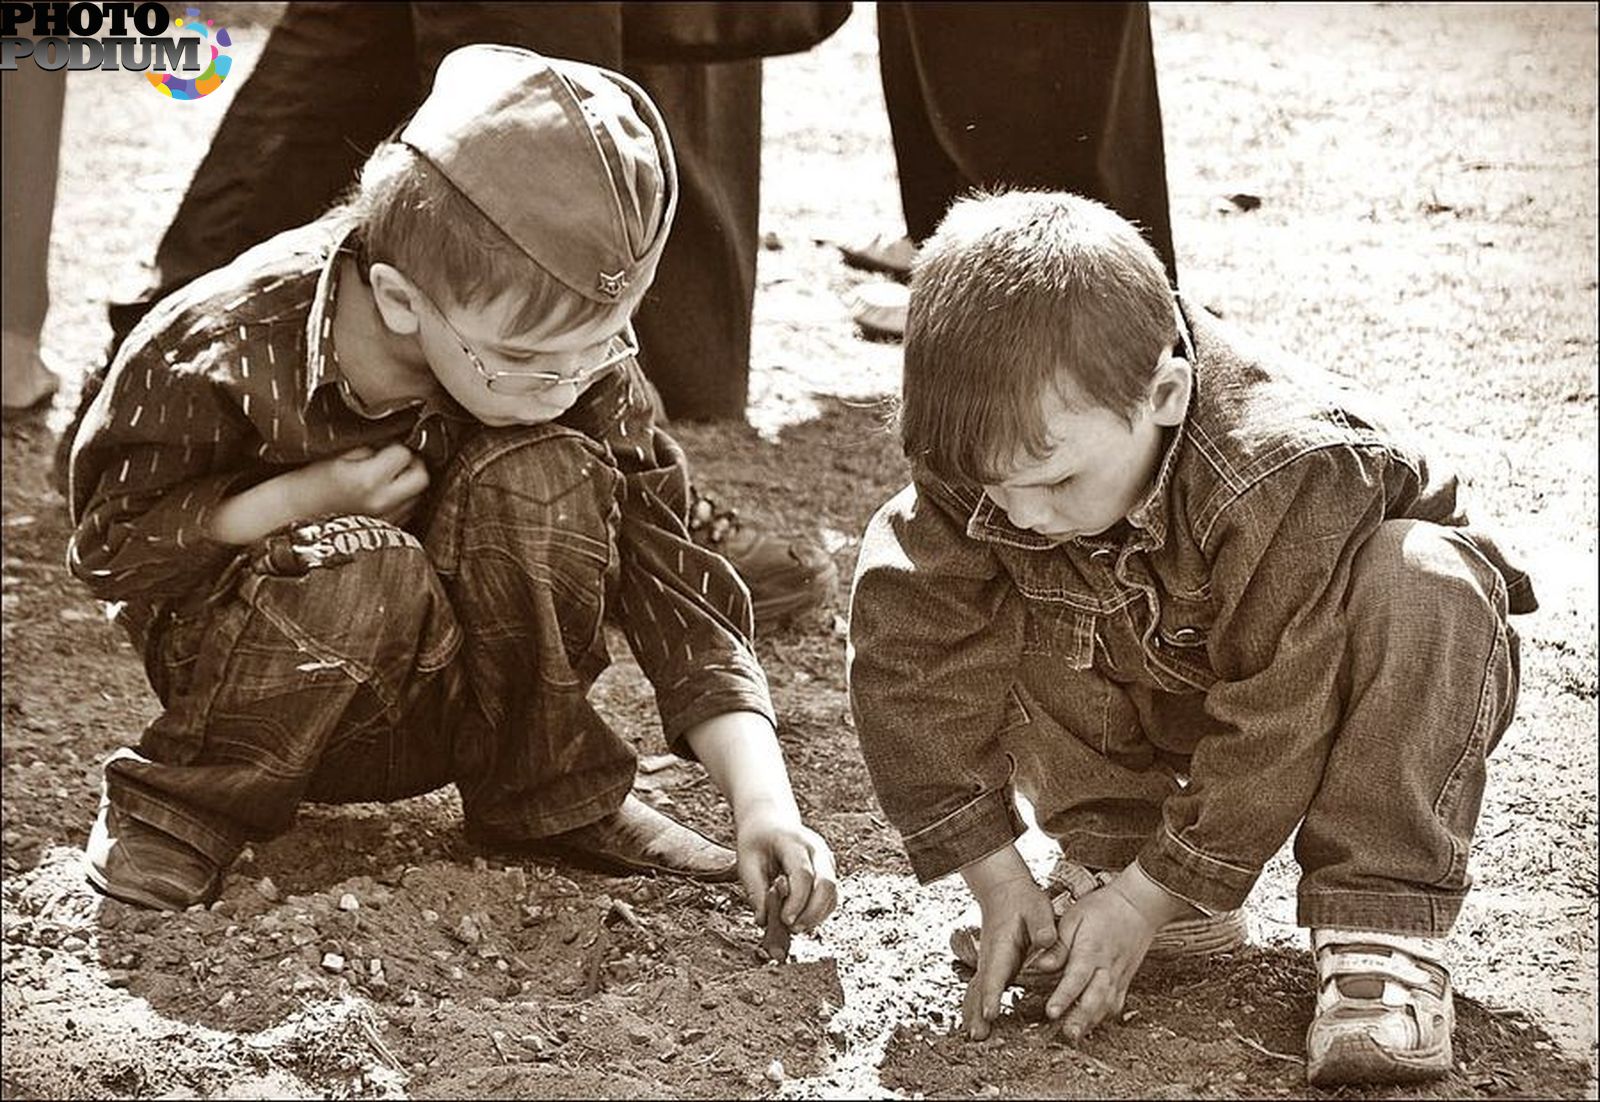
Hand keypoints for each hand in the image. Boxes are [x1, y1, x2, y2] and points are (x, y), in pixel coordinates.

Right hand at [302, 443, 428, 521]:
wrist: (289, 516)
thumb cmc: (307, 483)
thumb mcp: (336, 454)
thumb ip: (370, 447)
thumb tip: (395, 441)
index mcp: (367, 479)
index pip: (404, 454)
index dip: (396, 445)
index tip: (386, 445)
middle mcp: (381, 503)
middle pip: (421, 478)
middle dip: (413, 464)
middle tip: (396, 459)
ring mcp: (385, 520)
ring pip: (418, 496)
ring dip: (409, 483)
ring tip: (386, 476)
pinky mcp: (384, 532)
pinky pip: (408, 512)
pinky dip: (402, 500)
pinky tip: (382, 493)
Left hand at [733, 801, 837, 934]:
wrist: (770, 823)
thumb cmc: (756, 844)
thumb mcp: (746, 863)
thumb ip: (755, 891)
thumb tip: (764, 921)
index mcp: (794, 841)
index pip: (803, 874)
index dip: (797, 901)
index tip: (784, 921)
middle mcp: (817, 849)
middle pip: (827, 884)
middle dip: (812, 912)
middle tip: (792, 929)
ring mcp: (826, 859)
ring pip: (833, 893)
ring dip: (816, 916)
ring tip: (794, 927)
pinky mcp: (829, 871)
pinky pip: (831, 897)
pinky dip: (819, 913)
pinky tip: (801, 920)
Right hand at [961, 872, 1057, 1040]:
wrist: (1003, 890)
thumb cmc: (1023, 900)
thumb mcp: (1037, 907)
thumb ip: (1042, 925)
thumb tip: (1047, 940)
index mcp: (1002, 946)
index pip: (995, 973)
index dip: (992, 994)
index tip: (990, 1013)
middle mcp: (990, 957)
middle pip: (980, 988)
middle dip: (977, 1012)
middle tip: (977, 1035)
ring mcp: (987, 963)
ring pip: (975, 991)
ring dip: (973, 1012)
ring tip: (974, 1035)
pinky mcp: (990, 966)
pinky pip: (978, 989)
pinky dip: (974, 1006)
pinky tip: (975, 1022)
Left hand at [1034, 865, 1185, 1041]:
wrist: (1139, 905)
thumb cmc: (1104, 908)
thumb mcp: (1074, 917)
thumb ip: (1058, 945)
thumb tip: (1041, 965)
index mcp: (1092, 950)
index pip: (1076, 978)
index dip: (1063, 997)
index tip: (1051, 1012)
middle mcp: (1107, 967)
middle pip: (1094, 998)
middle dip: (1080, 1019)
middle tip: (1066, 1034)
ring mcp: (1118, 975)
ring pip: (1106, 1005)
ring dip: (1091, 1022)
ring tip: (1075, 1035)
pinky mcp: (1124, 980)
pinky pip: (1116, 1003)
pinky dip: (1104, 1016)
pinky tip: (1091, 1024)